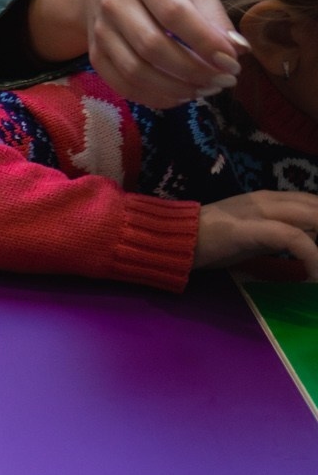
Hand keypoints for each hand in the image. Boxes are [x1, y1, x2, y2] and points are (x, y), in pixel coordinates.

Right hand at [27, 0, 243, 108]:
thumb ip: (213, 14)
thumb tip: (238, 49)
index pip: (174, 13)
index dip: (205, 42)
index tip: (232, 62)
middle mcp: (115, 3)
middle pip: (152, 46)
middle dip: (194, 70)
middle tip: (224, 80)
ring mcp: (100, 31)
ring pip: (136, 71)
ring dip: (175, 88)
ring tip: (205, 89)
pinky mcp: (95, 55)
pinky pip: (123, 85)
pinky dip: (155, 97)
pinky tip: (180, 95)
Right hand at [195, 193, 317, 277]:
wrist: (172, 240)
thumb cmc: (209, 241)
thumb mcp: (253, 234)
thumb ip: (280, 234)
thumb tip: (308, 243)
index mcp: (270, 198)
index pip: (314, 202)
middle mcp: (269, 199)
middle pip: (317, 207)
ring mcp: (259, 211)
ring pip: (313, 216)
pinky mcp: (251, 228)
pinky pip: (293, 238)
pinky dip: (311, 256)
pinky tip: (315, 276)